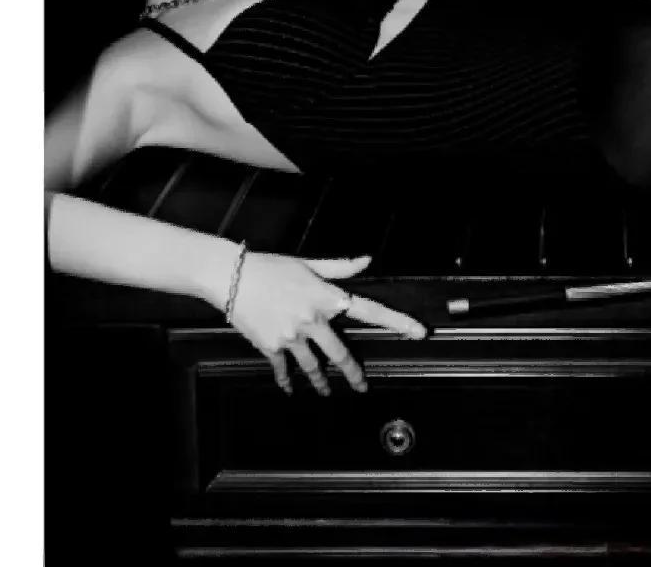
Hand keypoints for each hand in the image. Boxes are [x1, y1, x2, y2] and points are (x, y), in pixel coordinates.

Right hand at [225, 251, 427, 396]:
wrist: (232, 277)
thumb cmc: (271, 266)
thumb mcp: (308, 264)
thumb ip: (340, 267)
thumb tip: (367, 259)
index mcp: (326, 297)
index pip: (370, 310)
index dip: (397, 322)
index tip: (418, 331)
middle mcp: (313, 319)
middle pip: (340, 353)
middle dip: (353, 373)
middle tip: (362, 387)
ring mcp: (292, 336)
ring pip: (313, 366)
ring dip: (321, 383)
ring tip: (326, 392)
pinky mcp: (272, 346)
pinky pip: (284, 368)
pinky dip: (286, 380)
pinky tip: (290, 388)